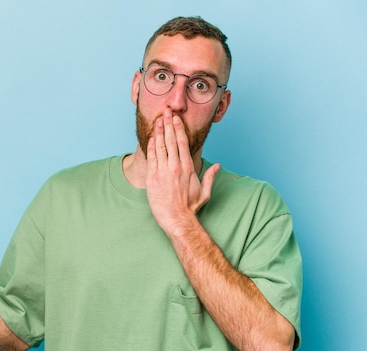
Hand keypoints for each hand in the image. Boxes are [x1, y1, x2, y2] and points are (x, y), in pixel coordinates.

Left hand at [145, 109, 219, 231]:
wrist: (177, 219)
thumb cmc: (190, 207)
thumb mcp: (204, 192)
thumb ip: (210, 176)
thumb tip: (218, 166)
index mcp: (188, 168)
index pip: (183, 143)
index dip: (178, 128)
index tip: (176, 118)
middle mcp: (176, 167)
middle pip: (171, 140)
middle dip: (168, 124)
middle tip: (166, 112)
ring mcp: (163, 172)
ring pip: (160, 147)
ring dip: (158, 132)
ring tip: (157, 120)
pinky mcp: (153, 178)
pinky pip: (151, 158)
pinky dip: (151, 147)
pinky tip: (151, 138)